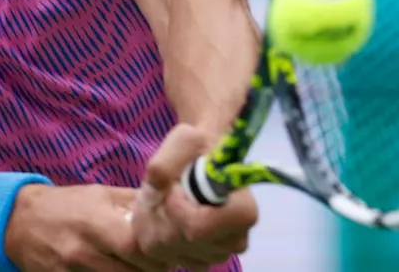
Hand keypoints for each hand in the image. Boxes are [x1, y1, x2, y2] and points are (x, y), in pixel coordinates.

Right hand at [4, 183, 165, 271]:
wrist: (18, 223)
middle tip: (161, 261)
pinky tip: (118, 270)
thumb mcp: (98, 193)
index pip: (135, 246)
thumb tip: (168, 203)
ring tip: (141, 266)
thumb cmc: (65, 205)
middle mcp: (83, 250)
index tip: (167, 248)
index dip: (157, 251)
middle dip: (153, 269)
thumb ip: (132, 201)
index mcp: (93, 221)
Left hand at [129, 124, 258, 271]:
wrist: (200, 162)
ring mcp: (215, 256)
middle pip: (181, 239)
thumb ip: (168, 160)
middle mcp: (233, 241)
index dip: (180, 207)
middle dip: (166, 213)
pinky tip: (166, 217)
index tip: (175, 188)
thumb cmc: (197, 150)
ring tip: (167, 201)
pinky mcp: (196, 263)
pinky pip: (164, 256)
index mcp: (242, 211)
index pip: (200, 226)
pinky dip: (158, 235)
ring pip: (170, 248)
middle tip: (167, 191)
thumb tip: (156, 185)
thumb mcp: (184, 138)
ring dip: (159, 222)